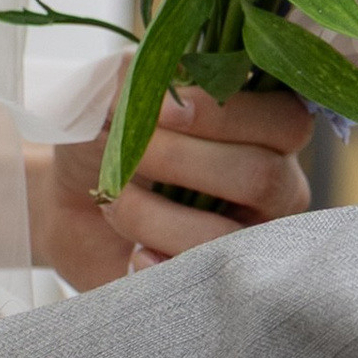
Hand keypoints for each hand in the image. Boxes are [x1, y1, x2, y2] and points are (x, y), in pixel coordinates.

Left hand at [30, 79, 313, 288]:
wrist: (70, 202)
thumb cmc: (108, 136)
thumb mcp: (119, 91)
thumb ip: (144, 73)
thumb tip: (162, 85)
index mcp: (267, 128)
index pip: (286, 120)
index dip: (226, 116)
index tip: (163, 111)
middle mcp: (275, 185)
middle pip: (263, 177)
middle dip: (183, 163)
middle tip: (129, 154)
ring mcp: (250, 241)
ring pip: (227, 237)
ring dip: (154, 215)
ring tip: (114, 202)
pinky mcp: (216, 285)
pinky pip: (200, 285)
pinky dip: (154, 263)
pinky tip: (132, 251)